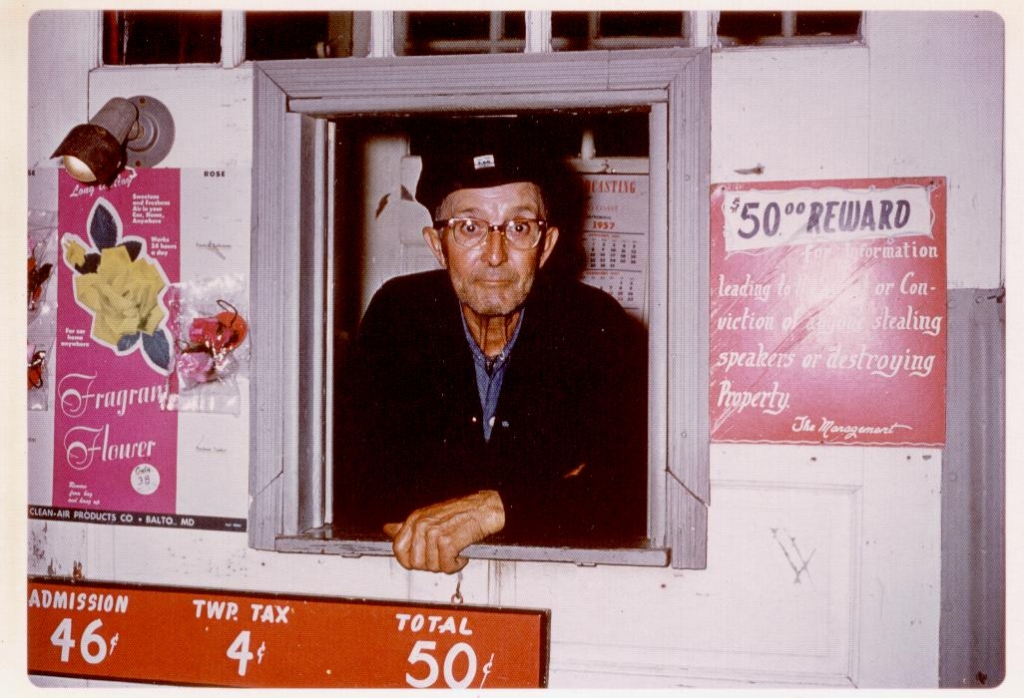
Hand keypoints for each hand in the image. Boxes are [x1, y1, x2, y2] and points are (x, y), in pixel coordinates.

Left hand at [383, 490, 504, 573]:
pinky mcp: (448, 542)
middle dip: (430, 564)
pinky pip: (446, 566)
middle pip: (414, 562)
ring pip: (431, 566)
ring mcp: (434, 533)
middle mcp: (422, 525)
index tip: (421, 560)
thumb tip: (388, 529)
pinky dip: (456, 564)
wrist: (485, 508)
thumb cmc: (461, 512)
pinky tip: (462, 553)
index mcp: (415, 519)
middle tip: (443, 555)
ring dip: (446, 564)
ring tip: (454, 551)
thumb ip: (407, 526)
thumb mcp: (428, 516)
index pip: (398, 548)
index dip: (408, 560)